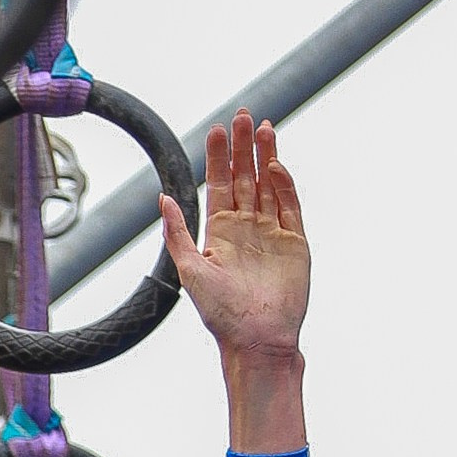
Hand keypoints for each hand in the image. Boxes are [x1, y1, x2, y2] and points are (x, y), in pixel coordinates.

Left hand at [159, 110, 309, 368]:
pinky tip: (274, 164)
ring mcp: (272, 233)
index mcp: (221, 233)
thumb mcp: (190, 269)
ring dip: (266, 156)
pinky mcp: (295, 243)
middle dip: (244, 147)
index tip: (217, 130)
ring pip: (269, 185)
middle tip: (243, 115)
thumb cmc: (220, 313)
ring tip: (263, 126)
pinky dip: (283, 184)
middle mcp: (247, 228)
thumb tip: (161, 198)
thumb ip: (177, 232)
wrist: (256, 341)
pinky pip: (290, 206)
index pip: (220, 185)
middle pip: (246, 177)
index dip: (219, 157)